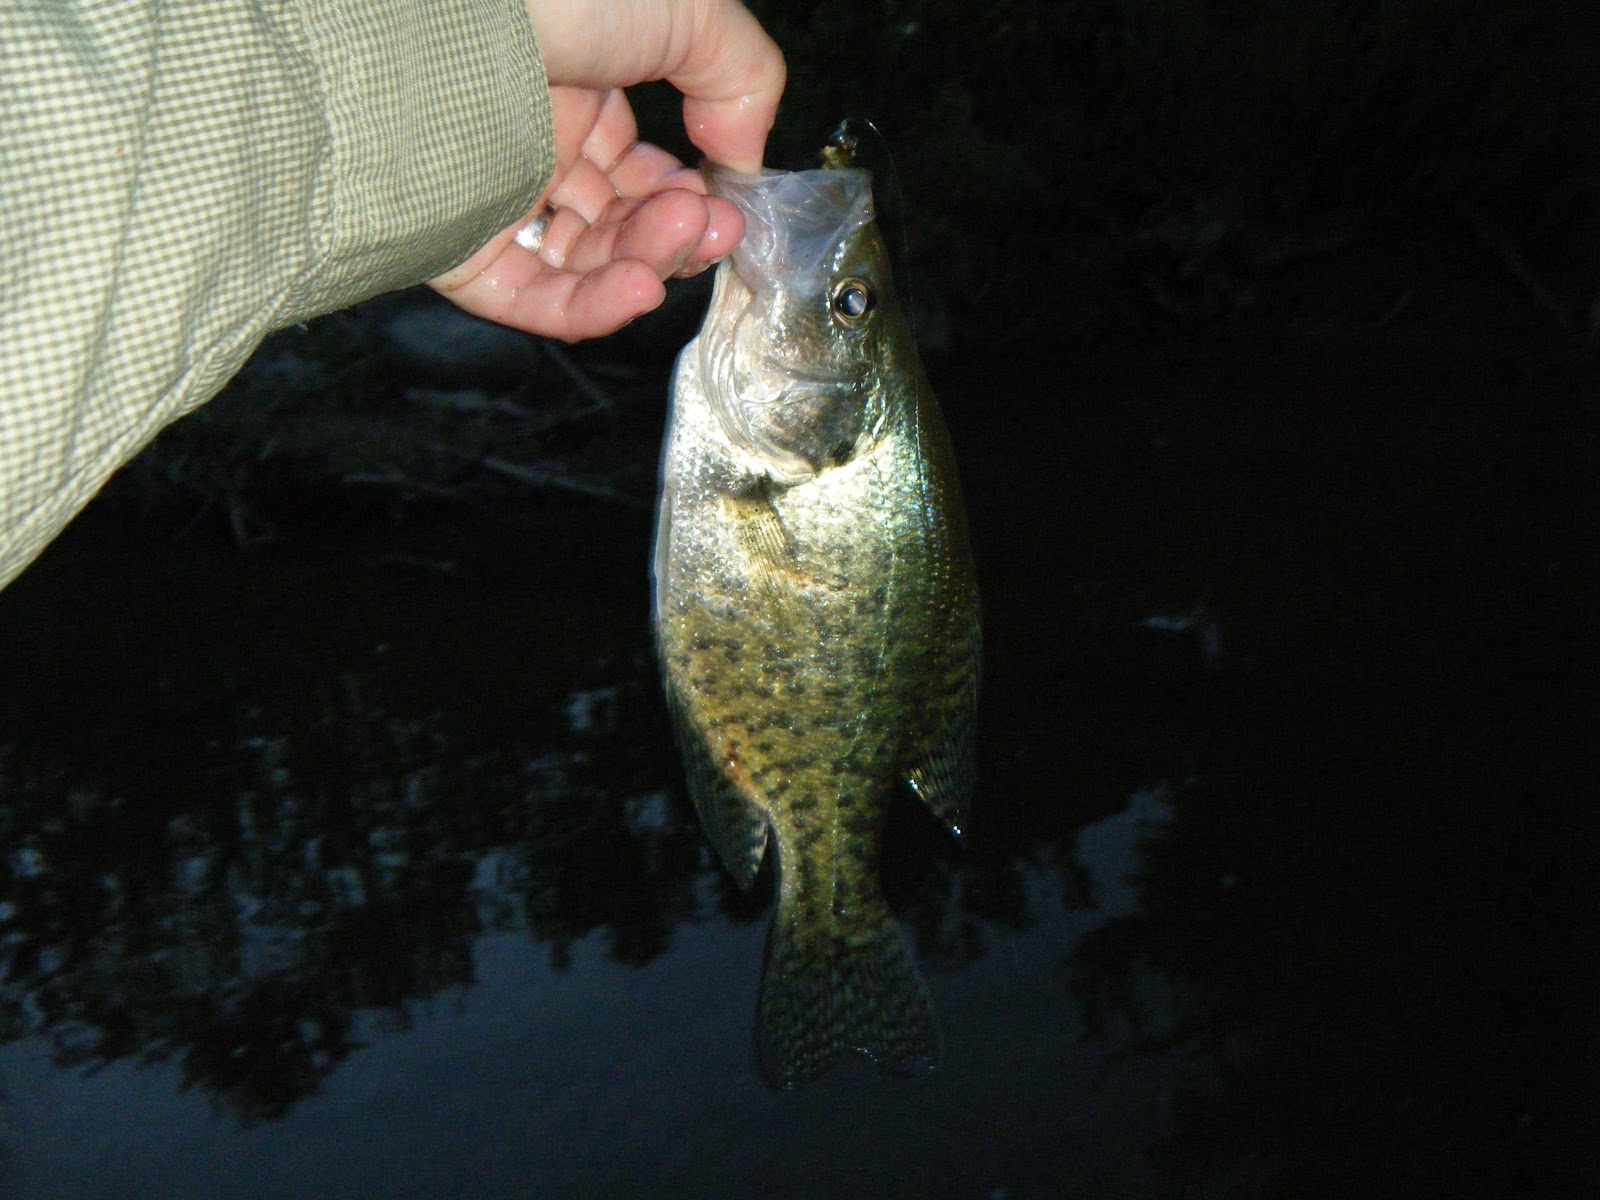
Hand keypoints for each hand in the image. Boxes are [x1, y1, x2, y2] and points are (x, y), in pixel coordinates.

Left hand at [431, 0, 784, 341]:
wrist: (444, 6)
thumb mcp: (687, 8)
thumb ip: (740, 80)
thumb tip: (744, 162)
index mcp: (578, 88)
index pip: (641, 171)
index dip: (689, 195)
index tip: (725, 203)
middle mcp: (535, 144)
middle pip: (619, 223)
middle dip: (677, 233)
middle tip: (712, 225)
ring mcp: (496, 198)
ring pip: (584, 265)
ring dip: (645, 266)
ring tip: (678, 246)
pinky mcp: (458, 246)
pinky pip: (530, 298)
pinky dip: (591, 308)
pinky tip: (642, 290)